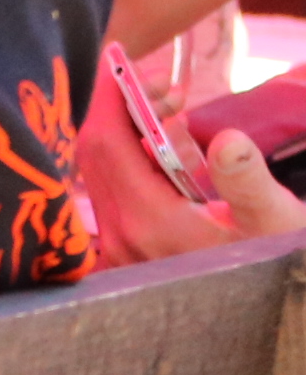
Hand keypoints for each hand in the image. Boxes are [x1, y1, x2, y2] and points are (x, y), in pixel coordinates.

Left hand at [80, 58, 305, 263]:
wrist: (274, 310)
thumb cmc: (278, 261)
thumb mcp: (274, 219)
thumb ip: (247, 181)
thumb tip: (227, 141)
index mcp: (150, 223)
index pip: (106, 142)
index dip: (112, 96)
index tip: (127, 64)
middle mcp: (122, 237)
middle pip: (96, 153)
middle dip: (121, 110)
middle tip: (166, 90)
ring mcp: (120, 249)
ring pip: (100, 172)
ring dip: (125, 133)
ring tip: (171, 114)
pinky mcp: (127, 254)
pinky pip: (109, 193)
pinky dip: (126, 161)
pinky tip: (162, 151)